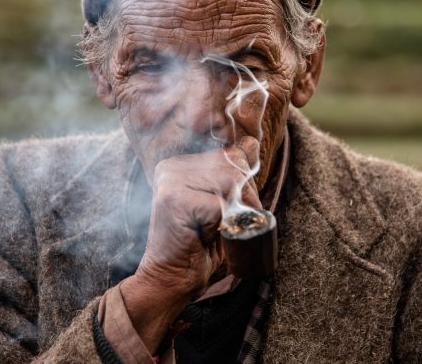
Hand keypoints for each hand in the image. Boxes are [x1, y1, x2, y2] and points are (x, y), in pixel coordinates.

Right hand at [137, 135, 260, 293]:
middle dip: (245, 196)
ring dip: (238, 210)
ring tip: (221, 228)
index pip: (230, 155)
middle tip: (230, 222)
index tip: (233, 207)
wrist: (170, 279)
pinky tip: (207, 235)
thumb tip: (252, 143)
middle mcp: (172, 166)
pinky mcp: (174, 199)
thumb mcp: (222, 203)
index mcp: (180, 163)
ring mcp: (171, 180)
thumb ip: (234, 173)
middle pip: (233, 166)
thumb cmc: (199, 244)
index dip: (244, 183)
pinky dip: (225, 223)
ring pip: (230, 182)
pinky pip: (220, 204)